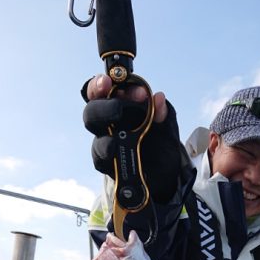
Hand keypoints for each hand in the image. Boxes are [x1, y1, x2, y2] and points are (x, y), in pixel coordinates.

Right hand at [82, 74, 181, 202]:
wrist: (165, 177)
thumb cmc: (161, 146)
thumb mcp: (168, 127)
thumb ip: (163, 113)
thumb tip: (158, 98)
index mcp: (120, 105)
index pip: (102, 89)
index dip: (101, 83)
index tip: (108, 82)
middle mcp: (108, 121)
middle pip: (92, 109)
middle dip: (102, 106)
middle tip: (118, 108)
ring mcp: (105, 142)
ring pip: (93, 131)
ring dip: (104, 128)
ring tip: (116, 131)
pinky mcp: (105, 162)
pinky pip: (99, 156)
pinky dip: (107, 150)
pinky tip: (114, 148)